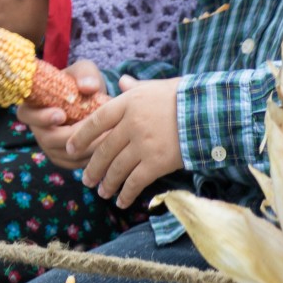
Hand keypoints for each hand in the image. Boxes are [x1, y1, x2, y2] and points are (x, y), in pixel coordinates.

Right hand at [17, 59, 105, 170]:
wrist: (89, 100)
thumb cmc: (81, 82)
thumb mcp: (83, 71)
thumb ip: (85, 75)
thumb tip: (89, 87)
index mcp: (33, 106)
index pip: (26, 115)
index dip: (41, 117)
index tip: (61, 114)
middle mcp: (38, 130)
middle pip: (49, 140)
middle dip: (73, 135)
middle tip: (96, 127)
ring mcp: (49, 147)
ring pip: (65, 154)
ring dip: (86, 145)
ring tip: (108, 135)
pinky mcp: (63, 159)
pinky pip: (75, 163)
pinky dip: (91, 156)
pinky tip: (108, 144)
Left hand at [66, 74, 182, 208]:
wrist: (211, 111)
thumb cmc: (185, 97)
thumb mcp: (157, 86)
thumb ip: (135, 87)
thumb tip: (122, 81)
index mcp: (129, 103)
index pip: (96, 121)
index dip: (81, 136)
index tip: (71, 148)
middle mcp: (131, 124)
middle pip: (104, 150)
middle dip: (93, 168)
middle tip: (86, 180)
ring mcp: (143, 144)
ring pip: (117, 169)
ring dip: (107, 183)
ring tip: (101, 192)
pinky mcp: (156, 163)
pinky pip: (135, 182)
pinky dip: (126, 194)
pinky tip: (121, 201)